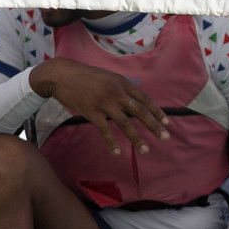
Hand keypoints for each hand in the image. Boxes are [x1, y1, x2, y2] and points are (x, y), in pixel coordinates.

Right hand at [29, 57, 170, 155]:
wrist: (61, 75)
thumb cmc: (83, 76)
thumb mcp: (107, 77)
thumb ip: (119, 88)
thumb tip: (129, 101)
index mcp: (122, 83)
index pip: (144, 99)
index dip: (156, 111)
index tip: (167, 123)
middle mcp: (116, 92)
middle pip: (139, 112)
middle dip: (154, 126)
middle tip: (166, 138)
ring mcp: (104, 103)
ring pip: (125, 123)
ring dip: (137, 139)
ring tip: (145, 150)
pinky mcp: (91, 112)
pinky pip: (105, 130)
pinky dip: (112, 142)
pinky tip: (117, 152)